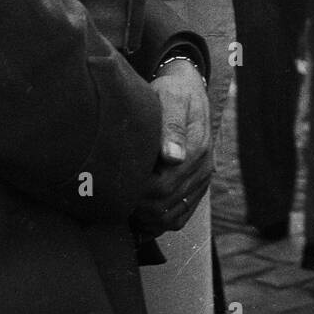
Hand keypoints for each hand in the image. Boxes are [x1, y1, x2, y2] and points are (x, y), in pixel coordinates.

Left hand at [132, 59, 212, 235]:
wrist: (188, 91)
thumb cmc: (173, 93)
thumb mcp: (171, 99)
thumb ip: (172, 125)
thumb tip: (173, 157)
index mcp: (197, 149)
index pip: (163, 188)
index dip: (135, 191)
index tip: (115, 182)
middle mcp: (203, 169)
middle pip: (163, 207)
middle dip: (135, 206)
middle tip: (111, 194)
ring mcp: (201, 181)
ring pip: (170, 219)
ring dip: (144, 218)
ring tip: (122, 203)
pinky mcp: (196, 188)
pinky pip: (178, 218)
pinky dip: (157, 222)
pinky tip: (138, 213)